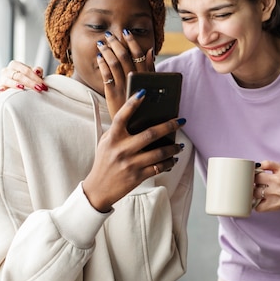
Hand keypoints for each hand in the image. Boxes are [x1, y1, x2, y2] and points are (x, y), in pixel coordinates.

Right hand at [0, 61, 46, 92]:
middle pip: (18, 75)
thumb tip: (37, 71)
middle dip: (29, 82)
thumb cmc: (28, 80)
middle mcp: (7, 71)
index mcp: (15, 65)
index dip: (35, 77)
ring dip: (15, 84)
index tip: (43, 85)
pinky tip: (3, 90)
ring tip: (22, 87)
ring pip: (7, 80)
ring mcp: (2, 79)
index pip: (25, 70)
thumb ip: (37, 71)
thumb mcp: (35, 75)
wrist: (20, 89)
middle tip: (39, 89)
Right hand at [82, 90, 185, 212]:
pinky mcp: (138, 176)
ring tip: (179, 145)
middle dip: (169, 126)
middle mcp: (122, 149)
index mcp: (113, 138)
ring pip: (159, 152)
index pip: (121, 116)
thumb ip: (119, 130)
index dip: (132, 103)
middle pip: (150, 134)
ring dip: (173, 148)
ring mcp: (131, 164)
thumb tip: (141, 118)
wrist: (98, 188)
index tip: (143, 92)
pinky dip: (169, 162)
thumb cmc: (104, 161)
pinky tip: (173, 159)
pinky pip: (159, 167)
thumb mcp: (106, 142)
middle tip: (181, 121)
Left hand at [97, 31, 155, 118]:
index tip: (125, 32)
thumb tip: (150, 50)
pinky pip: (106, 75)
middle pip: (124, 57)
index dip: (131, 42)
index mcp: (146, 78)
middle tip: (110, 35)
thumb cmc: (146, 105)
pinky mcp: (113, 95)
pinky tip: (99, 57)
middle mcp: (135, 82)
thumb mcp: (152, 87)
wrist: (137, 128)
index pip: (139, 55)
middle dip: (116, 43)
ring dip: (107, 50)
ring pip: (114, 64)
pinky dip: (102, 64)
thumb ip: (150, 69)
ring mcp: (123, 88)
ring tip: (102, 43)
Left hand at [253, 160, 279, 211]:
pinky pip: (259, 208)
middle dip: (253, 186)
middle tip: (256, 184)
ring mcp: (276, 200)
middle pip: (255, 189)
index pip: (257, 177)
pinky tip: (261, 199)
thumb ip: (268, 164)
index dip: (253, 176)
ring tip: (258, 191)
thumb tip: (255, 166)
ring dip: (254, 194)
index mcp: (278, 179)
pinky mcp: (276, 207)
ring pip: (255, 199)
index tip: (254, 176)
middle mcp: (277, 190)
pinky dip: (257, 204)